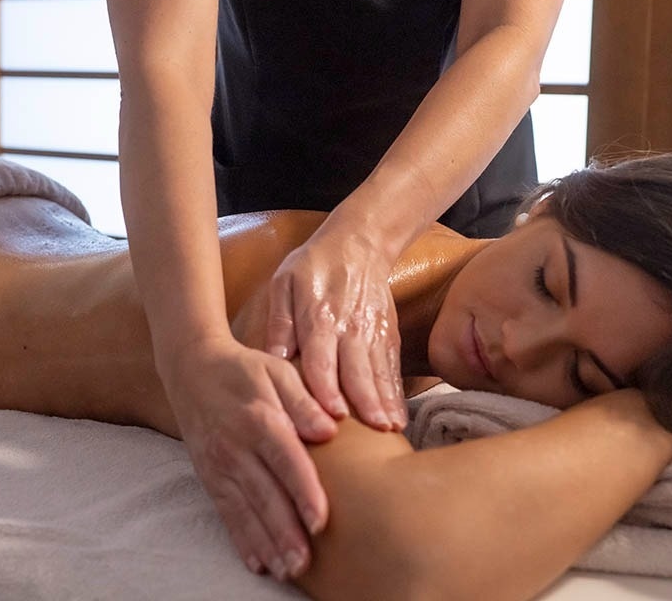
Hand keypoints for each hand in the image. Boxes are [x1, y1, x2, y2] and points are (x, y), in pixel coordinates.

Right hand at [163, 336, 336, 580]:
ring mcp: (219, 465)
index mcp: (259, 418)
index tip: (320, 521)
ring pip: (244, 511)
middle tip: (304, 563)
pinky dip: (241, 540)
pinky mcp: (208, 477)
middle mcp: (236, 447)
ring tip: (286, 570)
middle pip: (264, 495)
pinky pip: (225, 513)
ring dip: (265, 544)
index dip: (303, 492)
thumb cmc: (245, 369)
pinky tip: (257, 563)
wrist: (191, 368)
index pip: (285, 460)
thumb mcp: (278, 370)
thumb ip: (304, 400)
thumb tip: (329, 428)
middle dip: (284, 532)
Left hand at [265, 224, 407, 430]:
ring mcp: (372, 331)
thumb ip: (279, 321)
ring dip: (385, 401)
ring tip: (389, 429)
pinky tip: (399, 417)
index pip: (322, 357)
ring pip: (378, 371)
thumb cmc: (314, 266)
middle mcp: (349, 326)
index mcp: (319, 315)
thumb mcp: (284, 283)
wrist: (359, 243)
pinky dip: (397, 393)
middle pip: (356, 368)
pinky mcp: (388, 334)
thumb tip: (272, 357)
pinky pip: (392, 367)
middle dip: (364, 401)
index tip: (331, 414)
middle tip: (371, 429)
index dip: (326, 387)